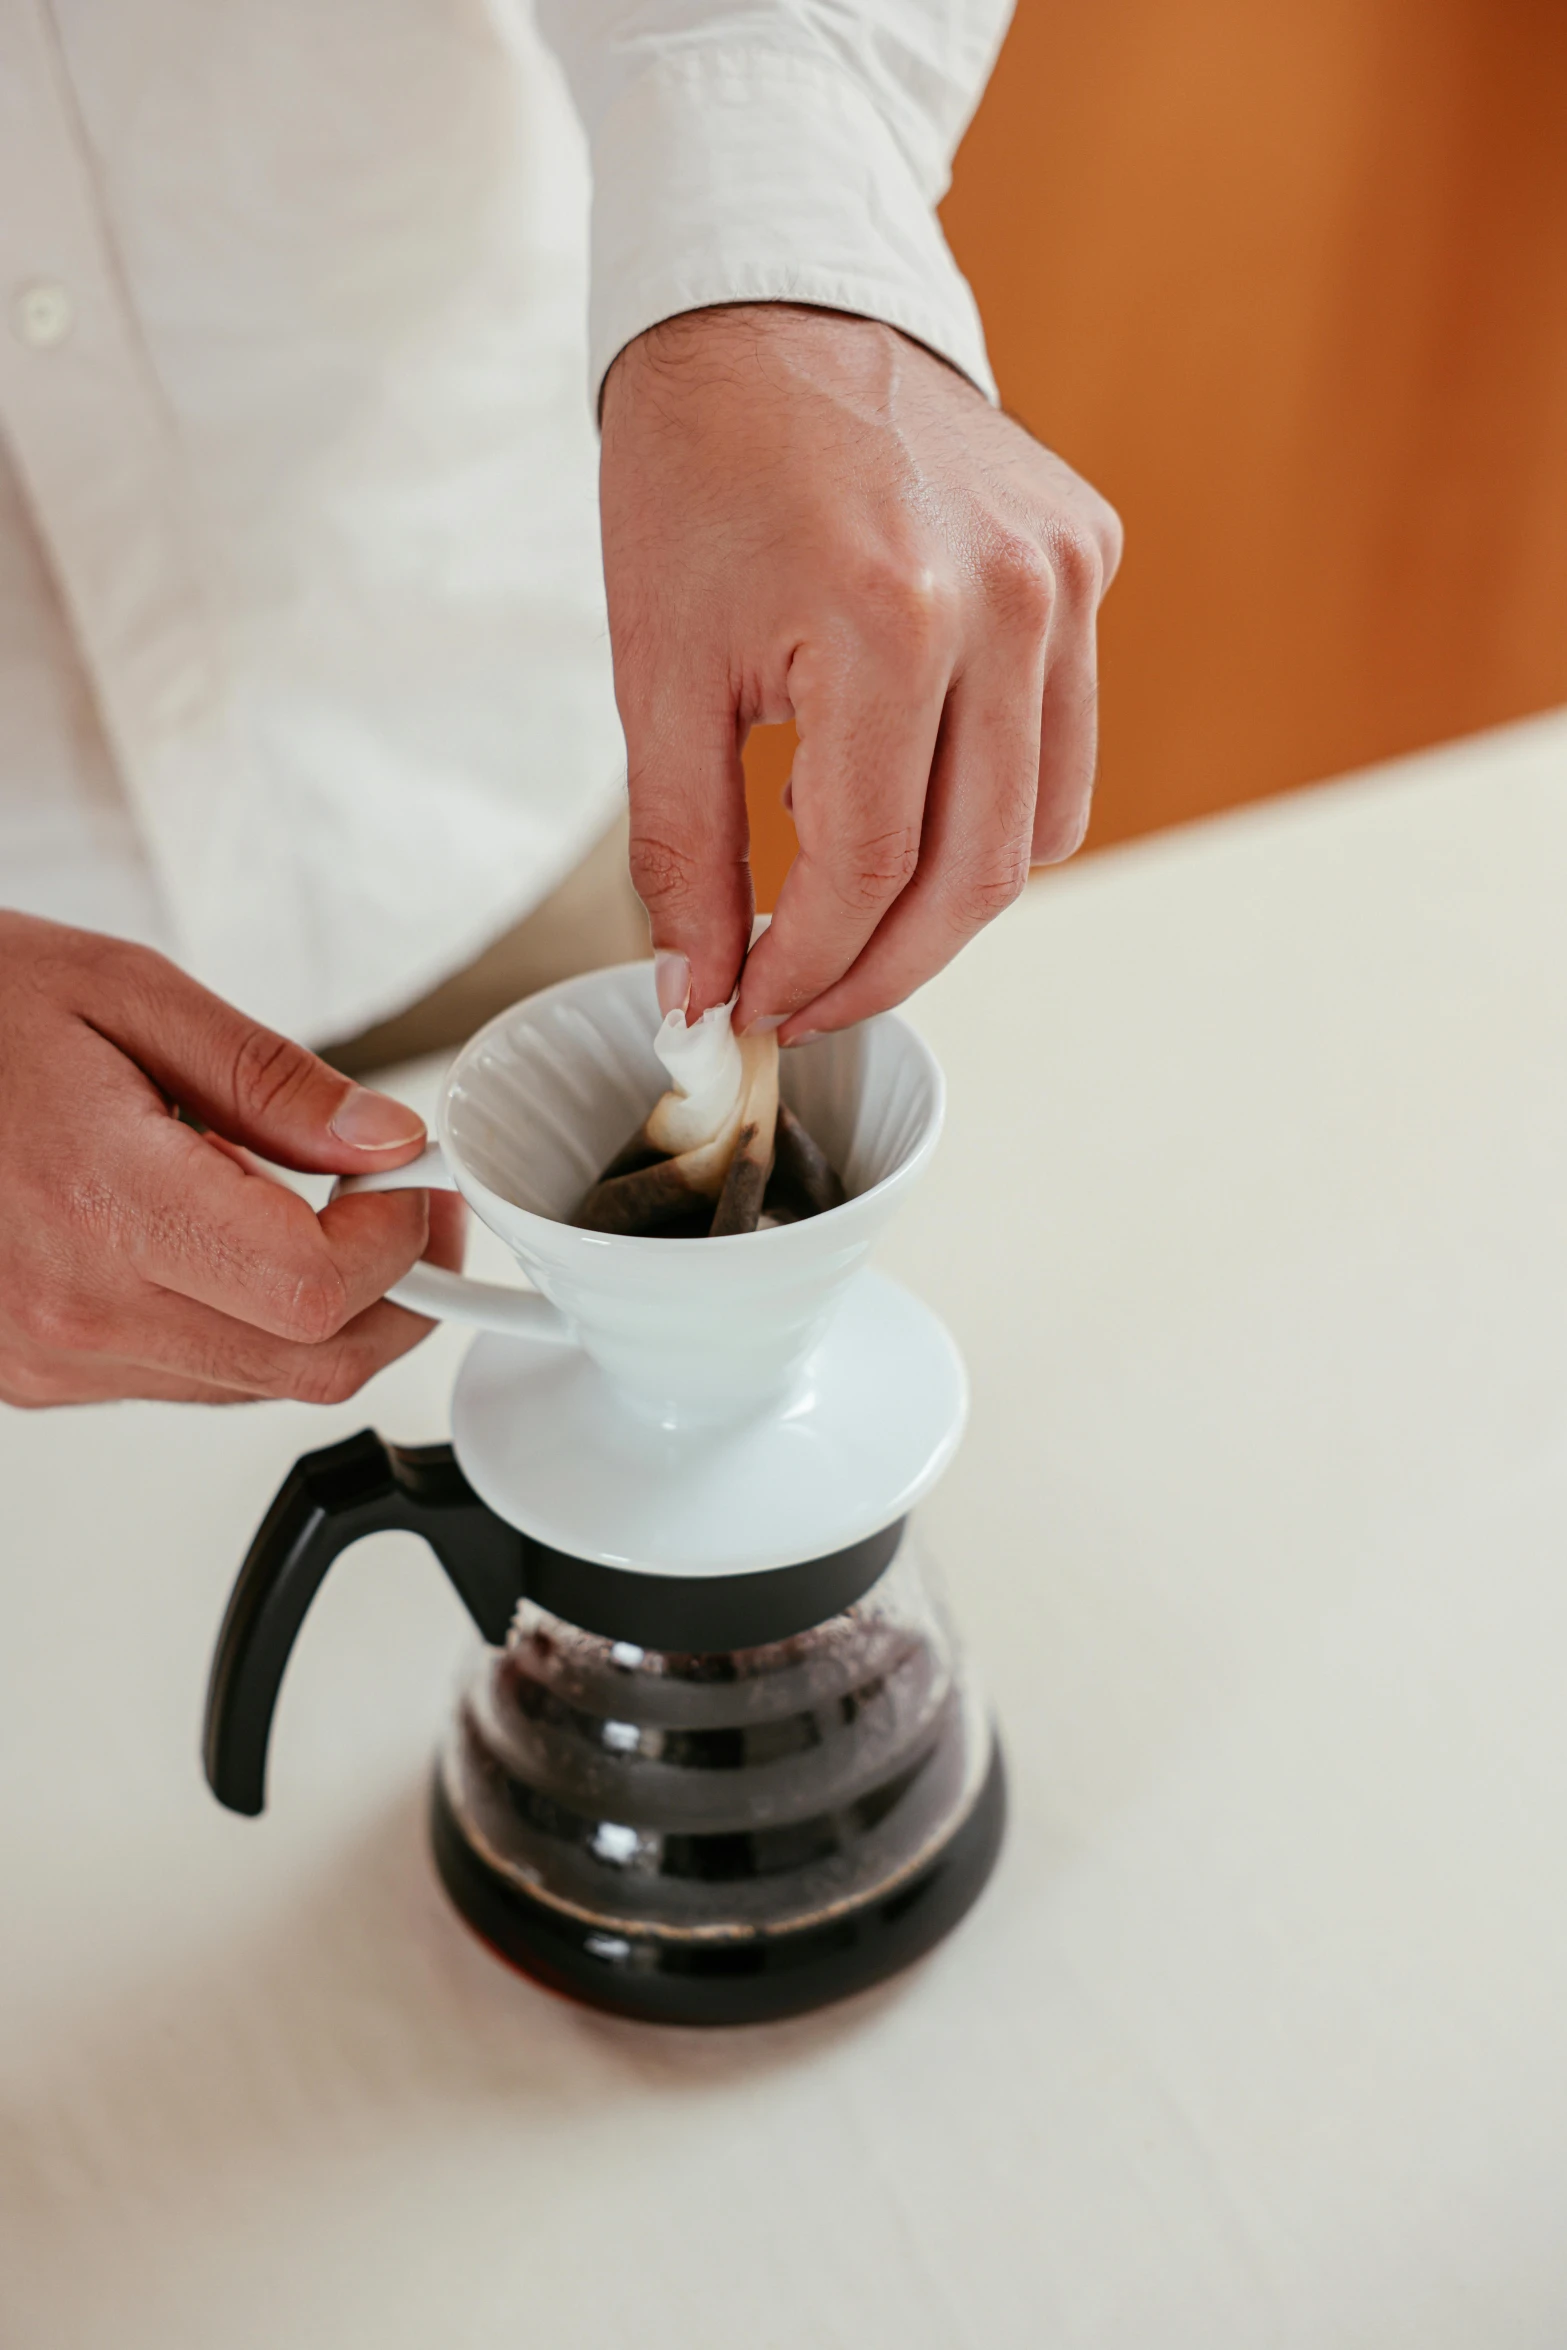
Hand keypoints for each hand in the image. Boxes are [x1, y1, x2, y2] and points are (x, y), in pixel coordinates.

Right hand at [0, 915, 463, 1406]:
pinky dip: (239, 1324)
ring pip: (255, 1384)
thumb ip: (270, 1079)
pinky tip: (222, 1241)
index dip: (399, 1242)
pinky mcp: (33, 1376)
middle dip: (393, 1294)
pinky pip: (185, 1379)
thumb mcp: (123, 990)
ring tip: (309, 1208)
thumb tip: (385, 1141)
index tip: (416, 1183)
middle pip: (310, 1365)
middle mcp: (74, 1308)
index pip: (317, 1289)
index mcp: (104, 1204)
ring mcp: (48, 1358)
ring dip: (319, 1314)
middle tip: (409, 1212)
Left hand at [600, 303, 1121, 1037]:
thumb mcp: (658, 673)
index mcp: (890, 618)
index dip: (808, 967)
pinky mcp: (1090, 557)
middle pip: (975, 874)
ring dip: (947, 902)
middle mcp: (1010, 599)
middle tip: (806, 1004)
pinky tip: (905, 796)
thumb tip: (698, 995)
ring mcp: (1067, 575)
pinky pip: (1064, 743)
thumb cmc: (695, 472)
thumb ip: (684, 852)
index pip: (867, 867)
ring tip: (847, 901)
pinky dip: (993, 806)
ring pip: (1040, 827)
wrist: (767, 304)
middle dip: (883, 968)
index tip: (753, 1009)